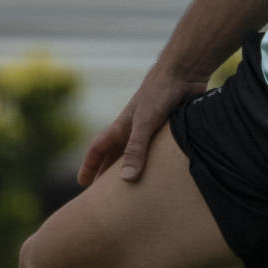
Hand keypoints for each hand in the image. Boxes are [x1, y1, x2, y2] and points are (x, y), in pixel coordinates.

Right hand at [77, 63, 207, 184]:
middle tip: (102, 194)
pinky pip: (157, 151)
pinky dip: (154, 163)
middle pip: (115, 154)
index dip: (89, 165)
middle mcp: (134, 129)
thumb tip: (126, 179)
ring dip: (131, 168)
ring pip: (136, 154)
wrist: (184, 73)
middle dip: (106, 173)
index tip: (83, 183)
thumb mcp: (144, 123)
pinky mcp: (168, 129)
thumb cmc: (159, 93)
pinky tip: (161, 173)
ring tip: (130, 188)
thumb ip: (136, 150)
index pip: (99, 148)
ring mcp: (151, 128)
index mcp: (122, 126)